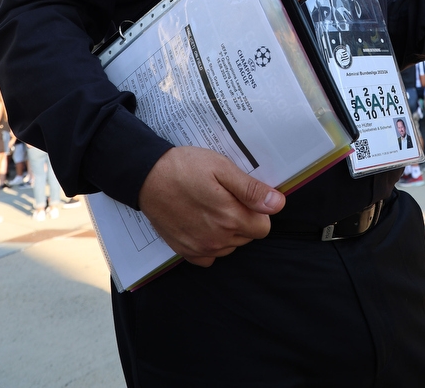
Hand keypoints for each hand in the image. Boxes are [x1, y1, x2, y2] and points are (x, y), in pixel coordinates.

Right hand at [138, 147, 284, 266]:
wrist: (147, 176)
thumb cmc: (186, 167)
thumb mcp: (222, 168)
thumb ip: (251, 190)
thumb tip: (278, 204)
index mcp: (230, 217)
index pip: (264, 227)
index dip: (258, 210)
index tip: (244, 196)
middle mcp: (217, 239)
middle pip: (247, 236)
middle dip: (243, 218)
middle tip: (225, 196)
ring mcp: (200, 248)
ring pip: (230, 246)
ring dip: (228, 231)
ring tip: (211, 206)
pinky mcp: (185, 251)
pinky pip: (210, 257)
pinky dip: (211, 243)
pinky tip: (202, 223)